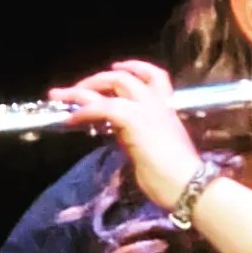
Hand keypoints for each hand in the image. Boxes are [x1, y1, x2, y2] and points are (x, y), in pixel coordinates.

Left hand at [48, 62, 202, 211]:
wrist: (189, 185)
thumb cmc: (177, 178)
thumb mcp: (157, 149)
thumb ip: (139, 136)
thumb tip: (121, 135)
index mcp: (168, 109)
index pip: (154, 76)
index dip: (134, 67)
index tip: (116, 66)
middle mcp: (158, 103)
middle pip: (124, 77)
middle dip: (97, 79)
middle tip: (77, 88)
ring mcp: (147, 109)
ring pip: (111, 84)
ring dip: (82, 90)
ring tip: (62, 96)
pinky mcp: (133, 119)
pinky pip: (101, 107)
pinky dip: (83, 110)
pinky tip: (71, 118)